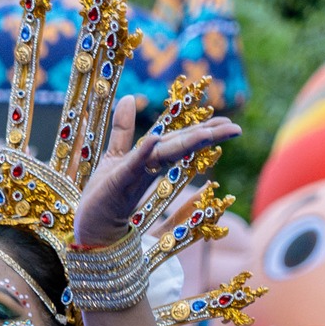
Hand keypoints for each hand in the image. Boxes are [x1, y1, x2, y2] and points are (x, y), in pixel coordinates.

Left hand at [72, 96, 240, 249]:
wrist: (89, 228)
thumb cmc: (103, 197)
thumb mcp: (114, 156)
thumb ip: (123, 129)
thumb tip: (129, 97)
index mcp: (151, 161)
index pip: (180, 142)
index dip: (203, 131)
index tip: (229, 123)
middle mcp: (148, 170)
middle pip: (180, 148)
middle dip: (207, 137)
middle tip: (235, 128)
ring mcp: (135, 177)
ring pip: (164, 156)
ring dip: (185, 143)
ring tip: (208, 132)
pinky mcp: (117, 185)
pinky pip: (133, 167)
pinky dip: (143, 153)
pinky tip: (156, 138)